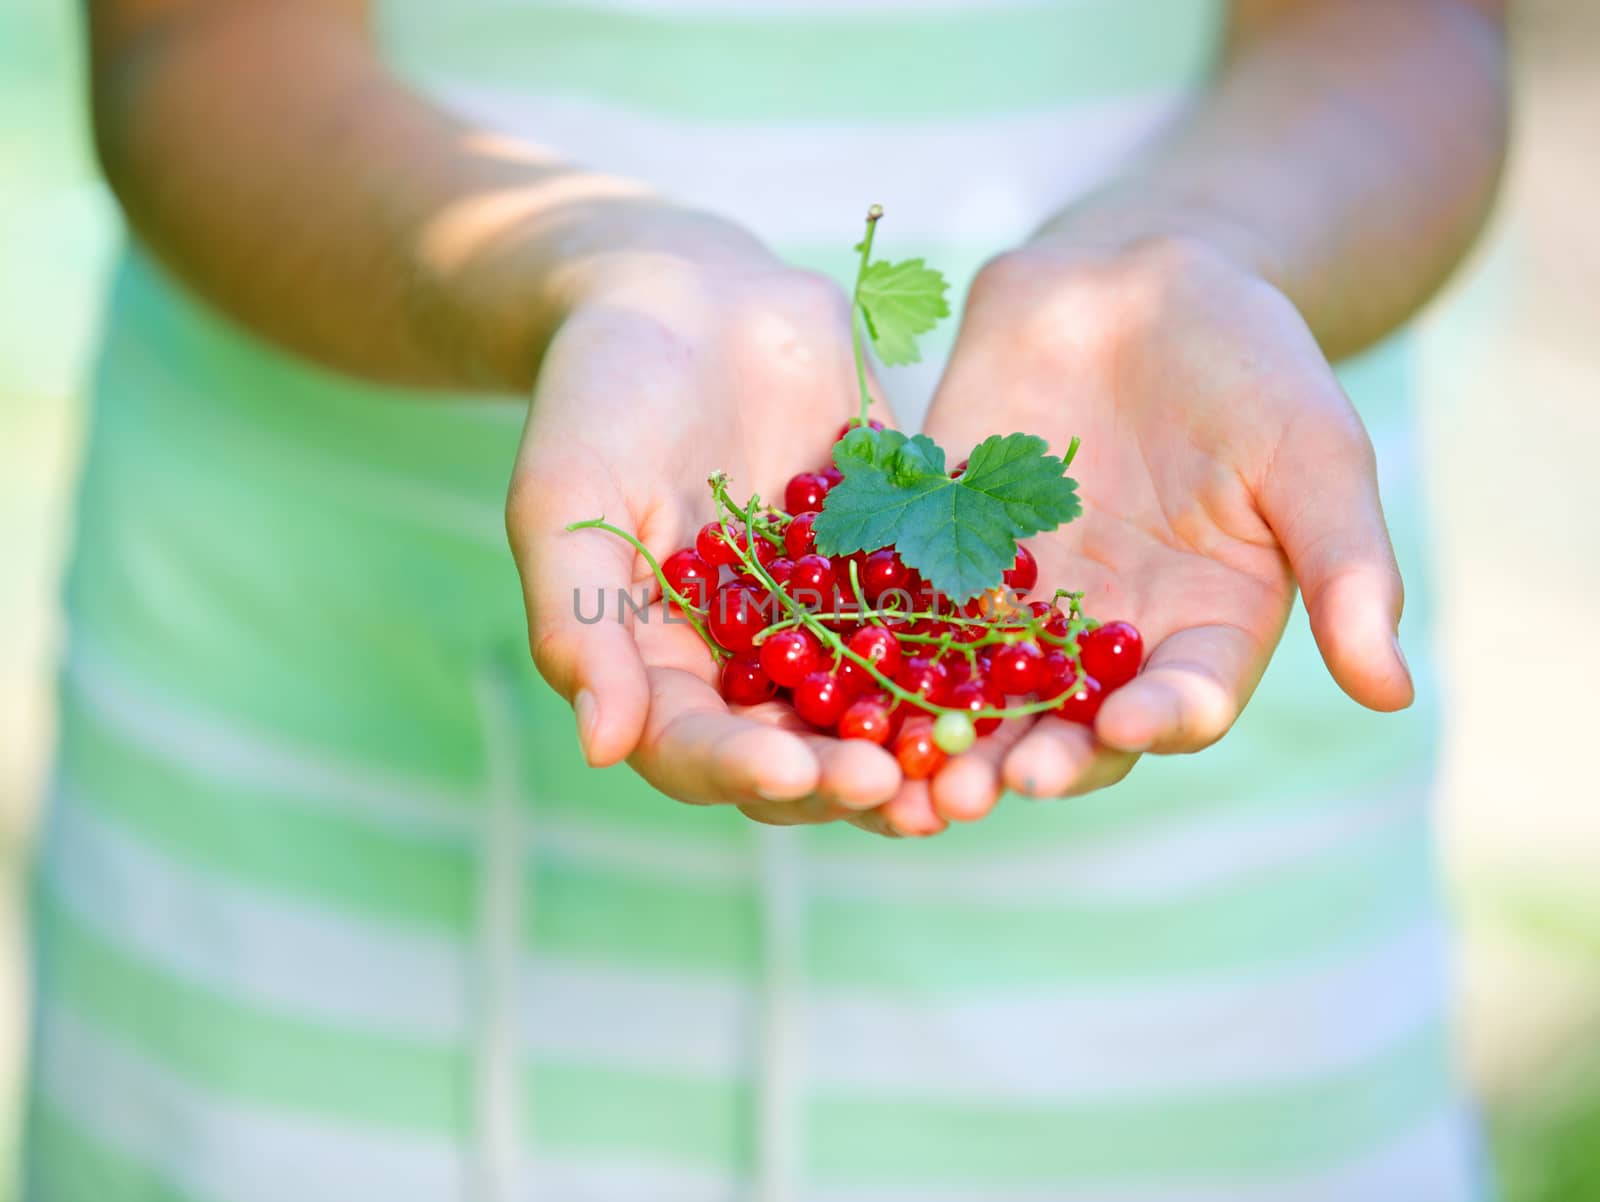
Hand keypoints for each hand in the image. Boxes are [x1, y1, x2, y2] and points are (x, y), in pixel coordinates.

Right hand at [506, 208, 928, 830]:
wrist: (693, 296)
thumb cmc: (603, 393)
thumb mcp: (565, 496)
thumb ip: (578, 620)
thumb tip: (606, 748)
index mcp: (659, 666)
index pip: (694, 748)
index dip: (742, 768)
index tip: (794, 769)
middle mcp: (746, 664)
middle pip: (796, 752)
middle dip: (844, 779)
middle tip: (897, 792)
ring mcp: (826, 622)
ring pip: (875, 709)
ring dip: (918, 748)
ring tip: (964, 775)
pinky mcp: (894, 569)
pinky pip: (937, 623)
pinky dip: (971, 656)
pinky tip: (1016, 672)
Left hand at [920, 236, 1413, 818]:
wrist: (1141, 282)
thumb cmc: (1251, 363)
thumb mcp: (1315, 451)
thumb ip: (1347, 564)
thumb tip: (1393, 692)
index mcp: (1203, 630)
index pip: (1183, 700)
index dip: (1158, 721)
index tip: (1127, 730)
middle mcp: (1106, 636)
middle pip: (1067, 723)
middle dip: (1029, 758)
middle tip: (985, 789)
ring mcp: (1019, 600)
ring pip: (976, 687)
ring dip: (941, 732)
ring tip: (909, 769)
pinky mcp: (944, 549)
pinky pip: (907, 604)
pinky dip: (877, 641)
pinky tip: (839, 668)